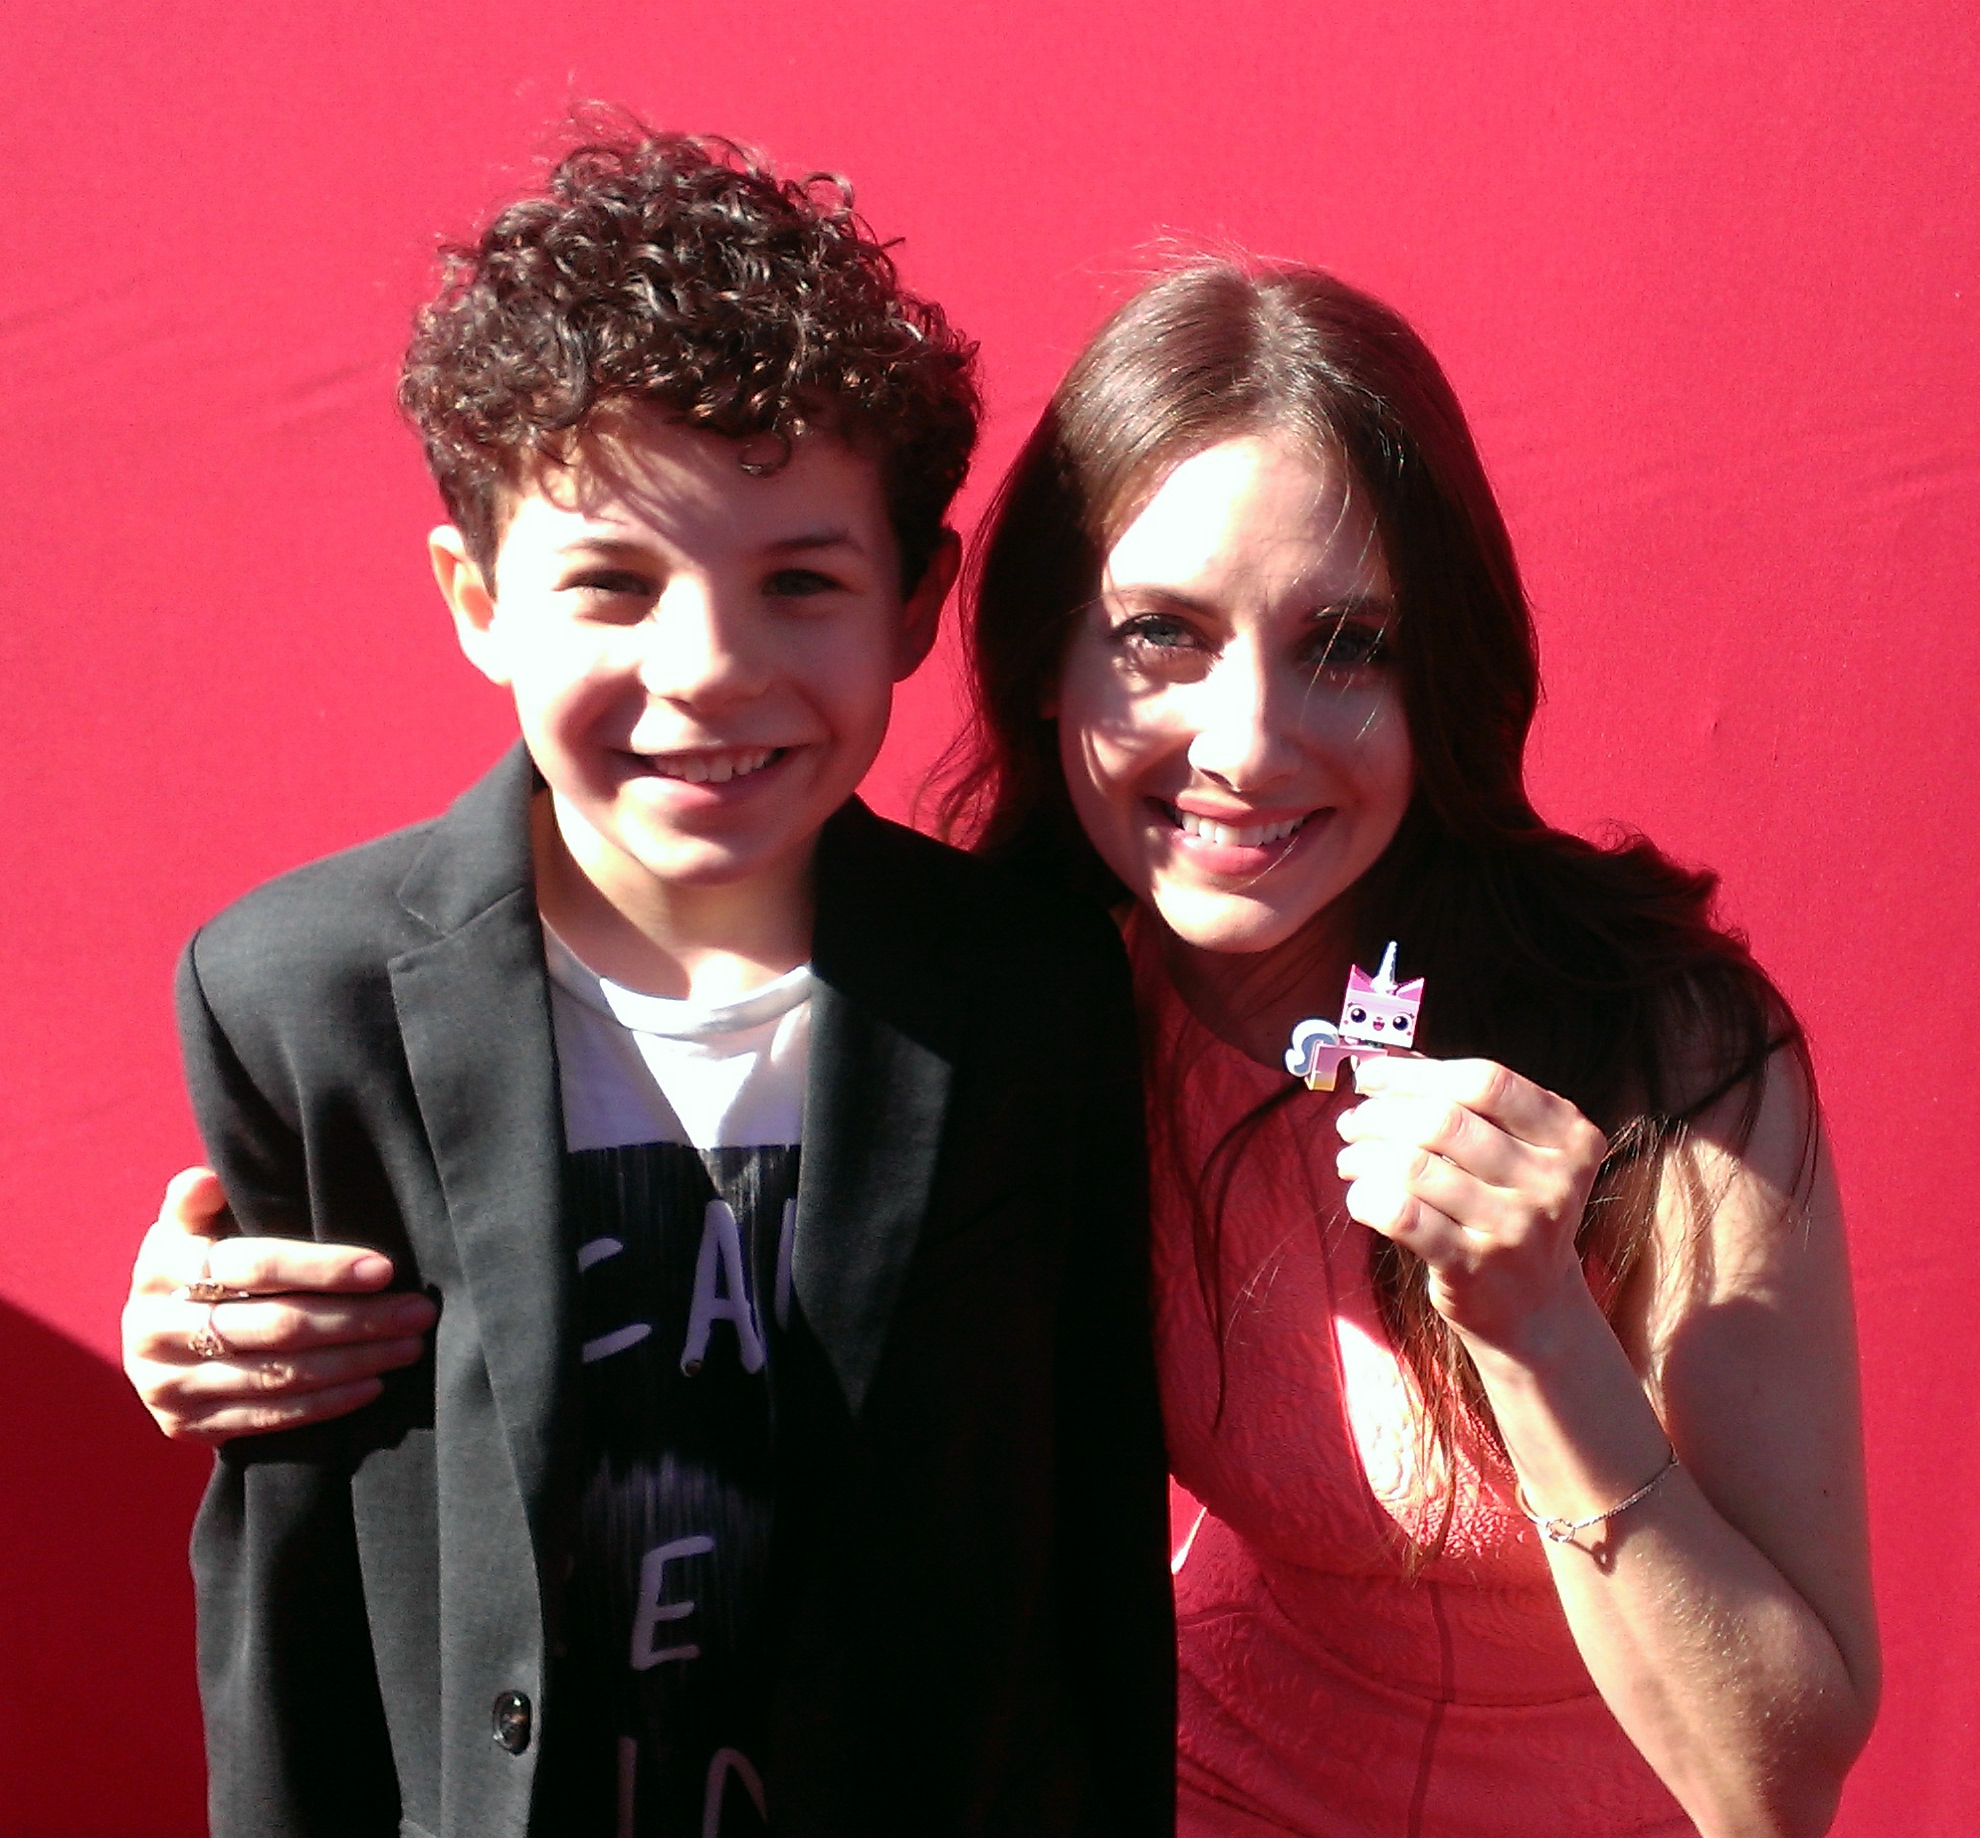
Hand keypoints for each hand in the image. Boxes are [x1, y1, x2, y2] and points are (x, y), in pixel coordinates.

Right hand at [120, 1167, 436, 1443]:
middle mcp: (157, 1329)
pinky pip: (267, 1418)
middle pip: (278, 1326)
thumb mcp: (186, 1226)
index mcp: (164, 1268)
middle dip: (358, 1319)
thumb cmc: (192, 1264)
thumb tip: (208, 1179)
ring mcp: (168, 1384)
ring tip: (409, 1346)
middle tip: (419, 1312)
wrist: (148, 1339)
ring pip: (280, 1375)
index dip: (323, 1268)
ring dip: (354, 1362)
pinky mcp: (185, 1425)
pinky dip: (325, 1403)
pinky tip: (372, 1385)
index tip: (385, 1270)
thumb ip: (197, 1200)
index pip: (256, 1267)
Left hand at [1333, 1056, 1609, 1353]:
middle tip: (1352, 1122)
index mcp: (1568, 1136)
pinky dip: (1366, 1196)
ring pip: (1413, 1165)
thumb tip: (1388, 1062)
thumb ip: (1464, 1102)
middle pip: (1443, 1119)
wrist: (1534, 1306)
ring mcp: (1514, 1228)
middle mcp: (1550, 1181)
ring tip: (1350, 1158)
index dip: (1415, 1073)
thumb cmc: (1508, 1207)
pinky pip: (1401, 1215)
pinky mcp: (1473, 1267)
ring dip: (1364, 1154)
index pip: (1485, 1081)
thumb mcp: (1514, 1151)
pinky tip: (1360, 1195)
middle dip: (1380, 1113)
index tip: (1370, 1076)